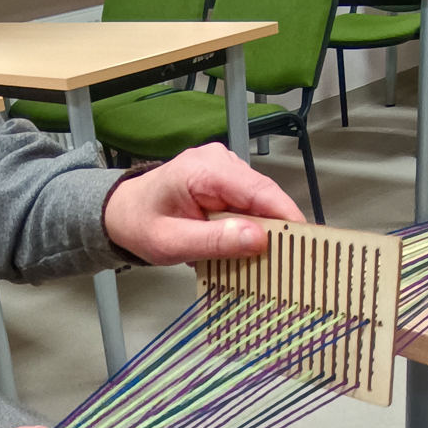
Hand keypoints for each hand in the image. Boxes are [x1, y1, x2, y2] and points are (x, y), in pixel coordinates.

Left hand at [103, 143, 305, 265]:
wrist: (122, 213)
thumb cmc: (140, 224)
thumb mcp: (172, 242)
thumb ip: (213, 241)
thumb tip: (257, 239)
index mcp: (205, 169)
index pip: (259, 191)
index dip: (286, 217)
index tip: (306, 242)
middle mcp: (220, 162)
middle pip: (264, 198)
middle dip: (275, 231)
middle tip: (285, 265)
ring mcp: (225, 170)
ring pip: (259, 205)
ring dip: (259, 234)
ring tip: (258, 263)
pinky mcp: (227, 183)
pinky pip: (248, 208)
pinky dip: (248, 230)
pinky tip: (241, 251)